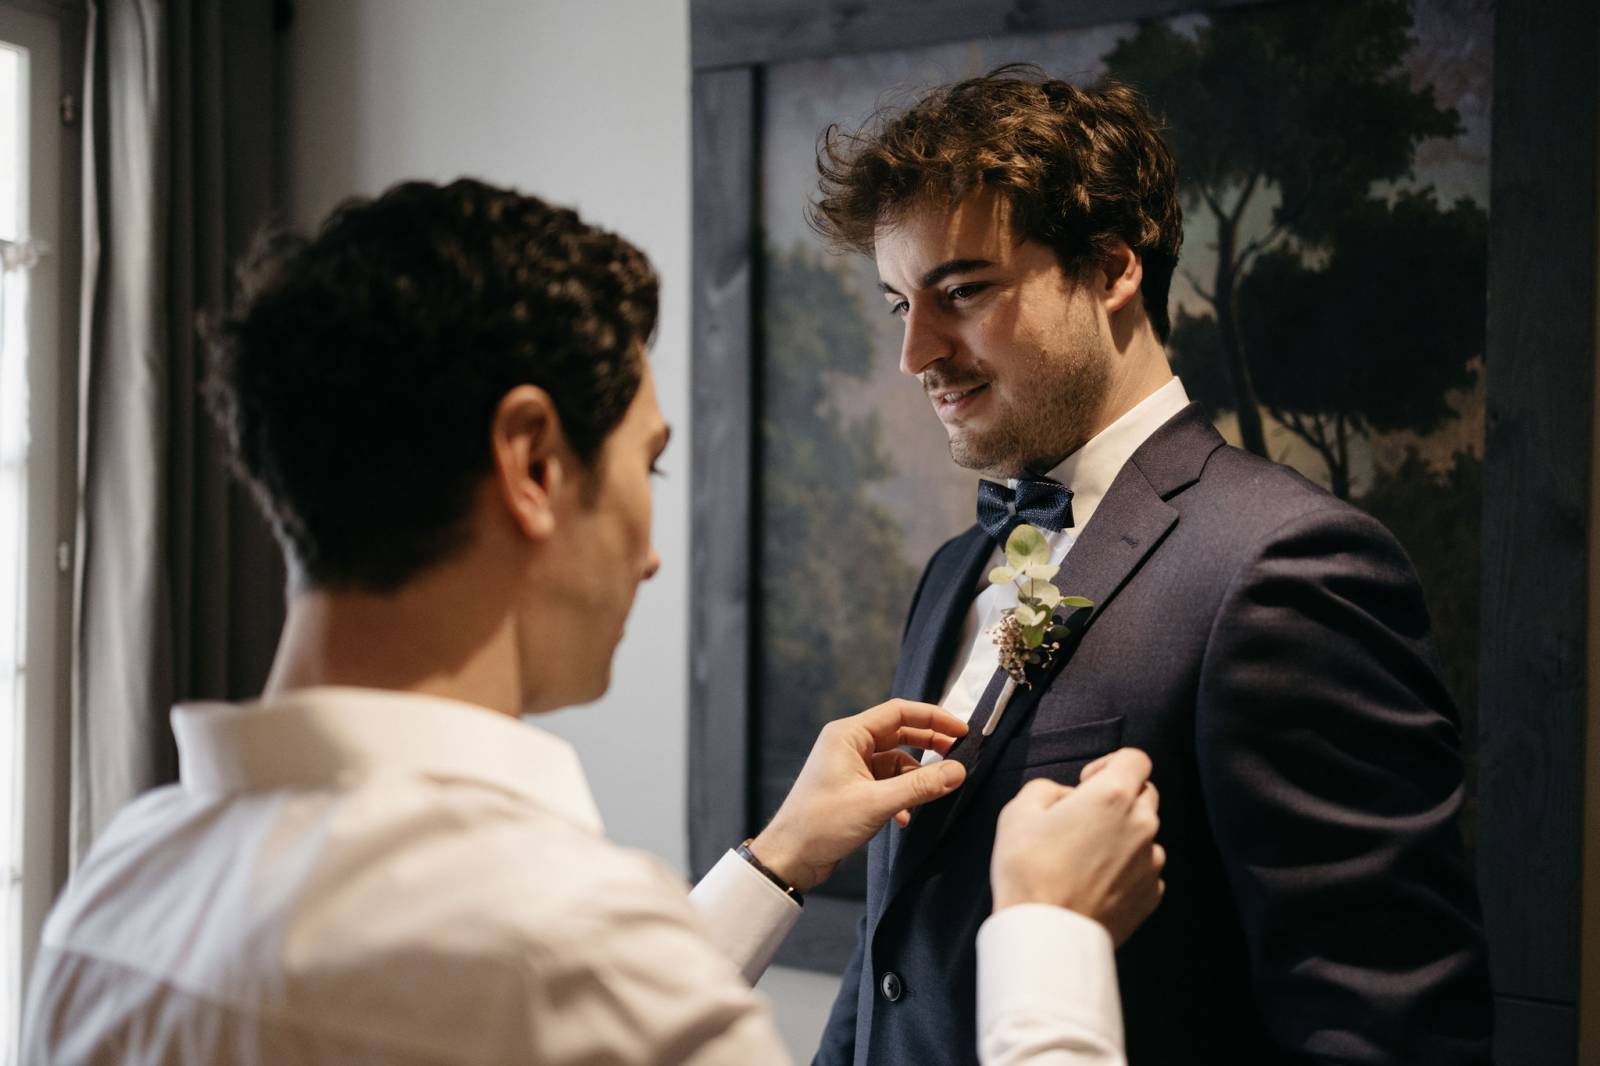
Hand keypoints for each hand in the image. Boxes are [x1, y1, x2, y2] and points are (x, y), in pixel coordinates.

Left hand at [749, 699, 968, 893]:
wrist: (790, 857)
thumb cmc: (821, 824)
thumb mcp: (876, 803)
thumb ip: (919, 786)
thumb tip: (958, 770)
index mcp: (847, 735)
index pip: (898, 712)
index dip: (933, 718)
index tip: (961, 730)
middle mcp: (848, 745)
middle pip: (899, 734)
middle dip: (929, 744)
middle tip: (958, 755)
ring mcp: (850, 767)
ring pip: (895, 761)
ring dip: (916, 777)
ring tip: (937, 791)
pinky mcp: (853, 788)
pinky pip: (886, 782)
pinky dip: (902, 795)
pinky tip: (907, 817)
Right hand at [989, 747, 1164, 944]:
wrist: (1046, 934)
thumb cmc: (1029, 871)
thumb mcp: (1018, 811)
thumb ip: (1046, 788)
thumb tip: (1065, 797)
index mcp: (1113, 795)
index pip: (1136, 758)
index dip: (1110, 763)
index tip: (1087, 783)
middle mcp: (1142, 824)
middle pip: (1145, 793)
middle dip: (1118, 797)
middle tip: (1083, 818)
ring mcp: (1151, 862)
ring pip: (1145, 833)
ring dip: (1122, 835)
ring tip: (1084, 856)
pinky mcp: (1151, 894)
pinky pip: (1144, 868)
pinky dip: (1125, 868)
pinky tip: (1094, 881)